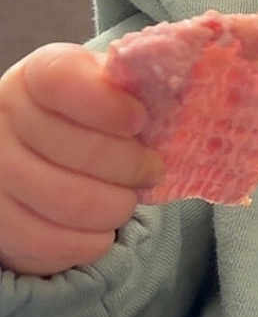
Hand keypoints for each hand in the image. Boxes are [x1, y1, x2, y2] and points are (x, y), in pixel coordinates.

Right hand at [0, 44, 162, 276]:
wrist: (37, 154)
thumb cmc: (86, 118)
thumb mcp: (105, 89)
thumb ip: (132, 85)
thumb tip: (181, 75)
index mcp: (35, 76)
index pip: (60, 81)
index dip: (104, 104)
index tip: (140, 120)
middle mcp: (3, 120)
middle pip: (70, 148)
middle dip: (127, 166)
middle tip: (152, 171)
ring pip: (65, 201)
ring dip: (114, 207)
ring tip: (128, 200)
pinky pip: (51, 242)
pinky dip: (89, 241)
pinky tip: (103, 228)